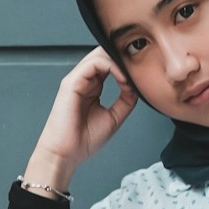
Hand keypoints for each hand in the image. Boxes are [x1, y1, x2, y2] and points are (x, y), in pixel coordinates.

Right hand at [23, 46, 138, 191]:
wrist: (67, 153)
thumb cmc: (84, 140)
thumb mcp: (114, 117)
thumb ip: (125, 101)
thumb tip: (135, 87)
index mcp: (92, 88)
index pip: (109, 65)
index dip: (126, 67)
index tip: (141, 78)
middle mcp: (84, 81)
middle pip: (104, 55)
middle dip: (123, 58)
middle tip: (139, 68)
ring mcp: (77, 80)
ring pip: (99, 55)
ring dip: (119, 62)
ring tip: (132, 76)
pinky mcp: (71, 83)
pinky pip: (93, 64)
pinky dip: (111, 67)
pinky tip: (122, 79)